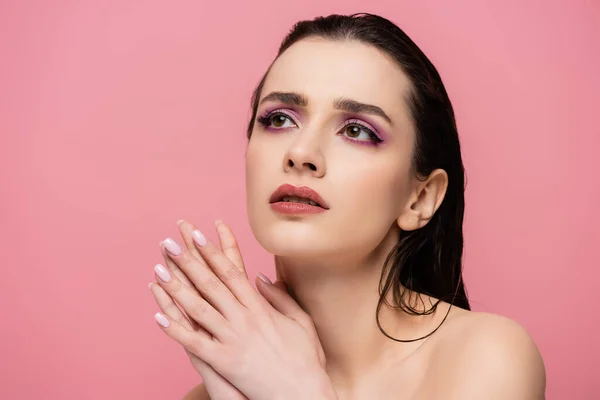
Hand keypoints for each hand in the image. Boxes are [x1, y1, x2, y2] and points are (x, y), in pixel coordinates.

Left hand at [150, 219, 335, 399]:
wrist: (302, 393)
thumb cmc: (304, 358)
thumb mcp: (300, 320)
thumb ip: (280, 297)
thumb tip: (260, 276)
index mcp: (260, 307)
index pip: (231, 272)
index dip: (213, 252)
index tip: (198, 235)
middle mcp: (244, 318)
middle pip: (210, 284)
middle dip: (188, 261)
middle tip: (170, 243)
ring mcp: (232, 339)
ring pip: (198, 308)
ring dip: (176, 289)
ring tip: (158, 270)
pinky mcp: (224, 361)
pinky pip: (195, 343)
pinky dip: (176, 331)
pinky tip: (158, 318)